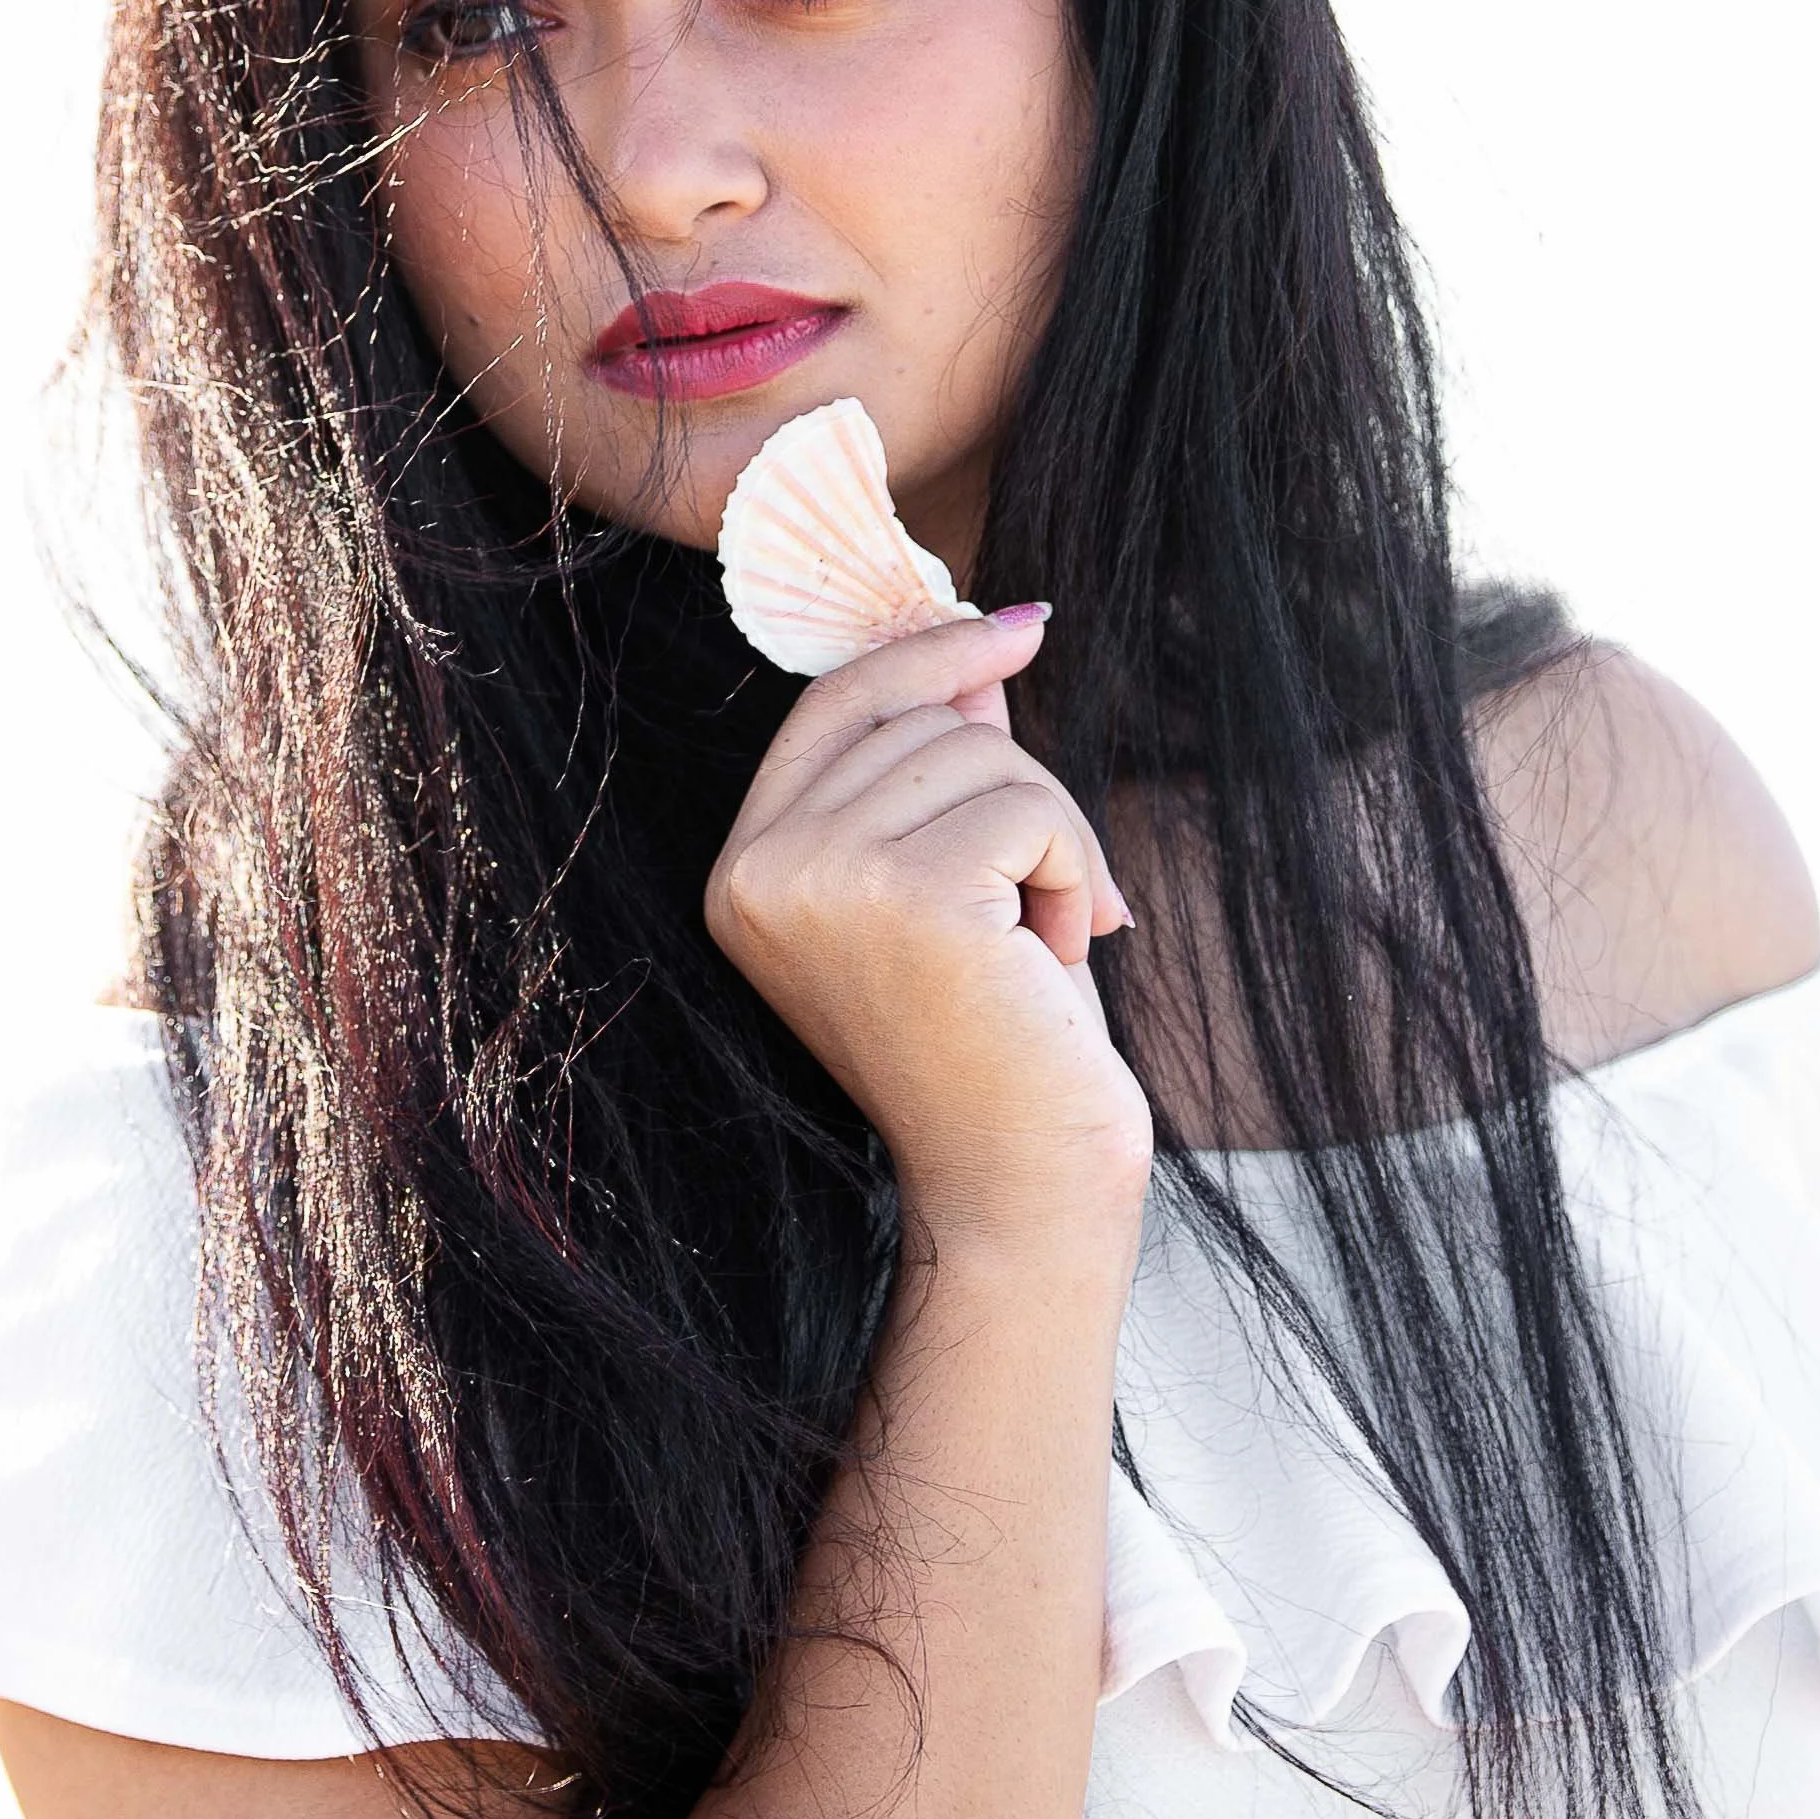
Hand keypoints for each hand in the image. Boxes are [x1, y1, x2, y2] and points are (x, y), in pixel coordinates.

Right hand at [704, 610, 1154, 1262]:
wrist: (1021, 1190)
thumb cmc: (997, 1049)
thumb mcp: (959, 887)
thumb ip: (946, 773)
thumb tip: (979, 654)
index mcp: (745, 872)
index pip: (836, 705)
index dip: (928, 655)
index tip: (1022, 628)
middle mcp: (759, 871)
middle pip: (924, 719)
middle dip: (1017, 790)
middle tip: (1044, 906)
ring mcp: (820, 880)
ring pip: (984, 753)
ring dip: (1053, 838)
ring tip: (1042, 944)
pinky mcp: (905, 895)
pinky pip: (1029, 806)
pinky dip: (1074, 868)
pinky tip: (1058, 955)